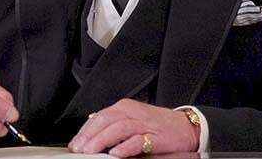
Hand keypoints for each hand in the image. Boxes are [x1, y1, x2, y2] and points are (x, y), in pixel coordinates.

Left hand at [68, 99, 199, 156]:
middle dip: (89, 136)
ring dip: (102, 140)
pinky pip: (137, 140)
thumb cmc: (158, 125)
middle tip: (79, 148)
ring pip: (118, 128)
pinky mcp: (155, 136)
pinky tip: (115, 153)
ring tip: (90, 151)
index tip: (75, 143)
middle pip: (105, 120)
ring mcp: (144, 123)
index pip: (99, 116)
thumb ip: (113, 125)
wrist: (185, 127)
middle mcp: (133, 112)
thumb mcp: (132, 120)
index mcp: (124, 107)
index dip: (85, 131)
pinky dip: (124, 147)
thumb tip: (90, 135)